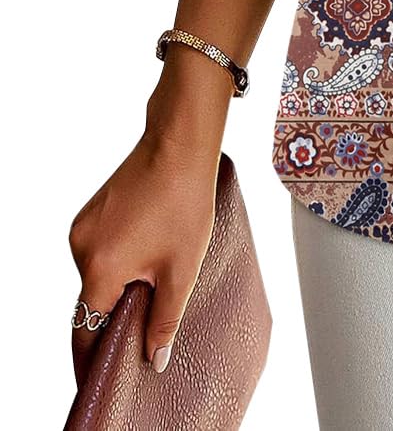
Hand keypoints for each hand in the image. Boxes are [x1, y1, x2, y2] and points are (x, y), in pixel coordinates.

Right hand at [68, 57, 230, 382]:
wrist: (179, 143)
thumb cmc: (185, 202)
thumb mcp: (182, 268)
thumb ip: (165, 319)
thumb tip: (154, 359)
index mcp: (99, 269)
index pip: (86, 330)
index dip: (93, 358)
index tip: (101, 376)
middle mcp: (81, 248)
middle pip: (92, 301)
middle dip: (116, 314)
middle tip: (144, 324)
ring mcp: (82, 227)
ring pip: (97, 273)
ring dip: (120, 282)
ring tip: (155, 276)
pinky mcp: (91, 212)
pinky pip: (100, 249)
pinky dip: (118, 259)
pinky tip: (148, 249)